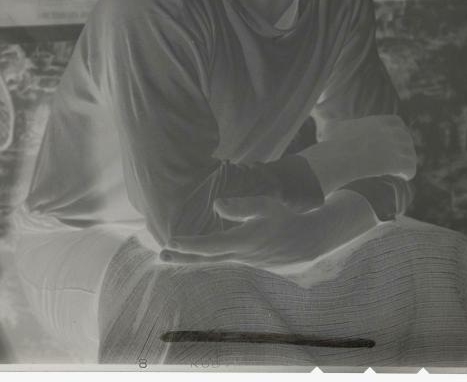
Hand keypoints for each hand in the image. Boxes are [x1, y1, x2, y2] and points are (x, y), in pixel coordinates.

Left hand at [160, 190, 378, 269]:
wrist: (305, 242)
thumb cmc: (284, 219)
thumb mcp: (264, 206)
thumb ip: (240, 206)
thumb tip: (216, 205)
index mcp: (243, 242)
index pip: (210, 246)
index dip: (189, 245)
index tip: (171, 241)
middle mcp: (239, 255)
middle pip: (205, 258)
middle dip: (182, 256)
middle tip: (161, 254)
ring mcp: (242, 261)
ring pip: (211, 260)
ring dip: (190, 257)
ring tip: (169, 254)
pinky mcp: (245, 260)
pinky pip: (219, 259)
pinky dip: (204, 257)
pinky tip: (193, 254)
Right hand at [300, 115, 416, 195]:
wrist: (339, 158)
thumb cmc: (333, 145)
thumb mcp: (333, 128)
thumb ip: (337, 124)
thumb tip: (331, 124)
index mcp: (378, 121)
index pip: (397, 123)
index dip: (398, 132)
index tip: (395, 142)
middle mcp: (390, 131)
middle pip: (406, 139)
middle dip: (405, 149)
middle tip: (399, 160)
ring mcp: (395, 146)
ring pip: (410, 154)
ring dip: (407, 162)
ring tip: (401, 172)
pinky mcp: (397, 161)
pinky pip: (410, 167)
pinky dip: (408, 173)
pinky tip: (402, 178)